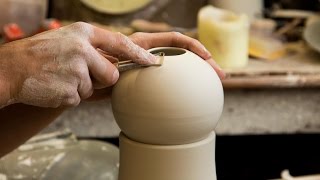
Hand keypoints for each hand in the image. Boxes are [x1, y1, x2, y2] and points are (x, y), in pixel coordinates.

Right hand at [0, 22, 156, 107]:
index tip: (152, 62)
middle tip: (76, 73)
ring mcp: (76, 70)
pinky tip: (54, 86)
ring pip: (95, 87)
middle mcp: (82, 49)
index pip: (120, 42)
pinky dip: (69, 95)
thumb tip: (116, 63)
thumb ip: (93, 49)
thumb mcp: (68, 40)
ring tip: (60, 77)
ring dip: (81, 87)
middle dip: (99, 79)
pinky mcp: (71, 90)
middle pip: (111, 72)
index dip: (138, 54)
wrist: (11, 69)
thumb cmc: (41, 56)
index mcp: (83, 33)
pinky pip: (80, 98)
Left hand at [87, 32, 225, 100]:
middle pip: (181, 57)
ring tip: (210, 92)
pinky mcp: (141, 86)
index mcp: (141, 45)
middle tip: (220, 76)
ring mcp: (146, 72)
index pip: (173, 40)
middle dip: (203, 64)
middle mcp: (147, 58)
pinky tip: (183, 106)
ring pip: (174, 74)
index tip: (207, 57)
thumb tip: (152, 61)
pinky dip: (175, 95)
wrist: (77, 78)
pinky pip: (162, 90)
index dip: (193, 46)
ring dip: (192, 81)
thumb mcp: (106, 54)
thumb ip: (127, 54)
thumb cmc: (87, 62)